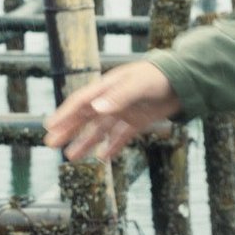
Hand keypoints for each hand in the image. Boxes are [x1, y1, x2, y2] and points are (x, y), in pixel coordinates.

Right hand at [43, 62, 181, 162]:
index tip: (50, 126)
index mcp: (108, 87)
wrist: (184, 80)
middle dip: (68, 130)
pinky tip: (101, 158)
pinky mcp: (137, 121)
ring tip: (71, 157)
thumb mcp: (139, 85)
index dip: (65, 114)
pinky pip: (120, 136)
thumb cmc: (159, 77)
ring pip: (100, 130)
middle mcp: (112, 100)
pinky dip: (110, 147)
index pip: (81, 102)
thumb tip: (97, 109)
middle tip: (50, 144)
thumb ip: (119, 97)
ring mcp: (124, 111)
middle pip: (85, 117)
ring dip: (85, 142)